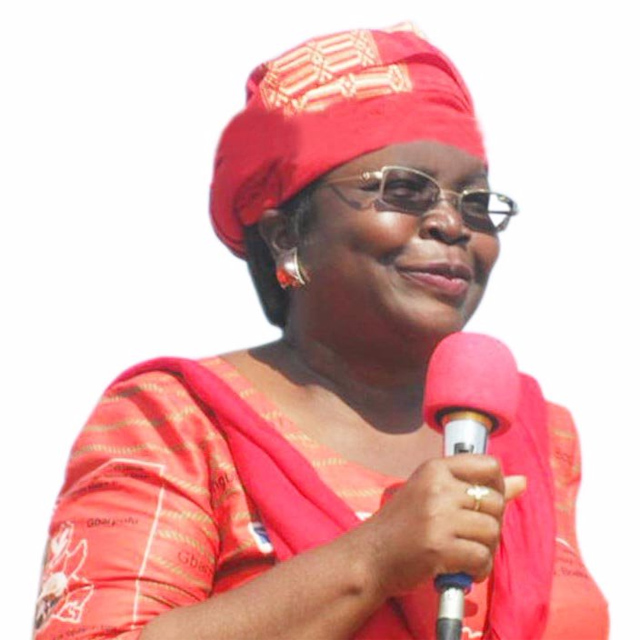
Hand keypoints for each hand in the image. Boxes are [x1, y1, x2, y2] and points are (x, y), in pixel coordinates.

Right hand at [356, 455, 525, 597]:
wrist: (369, 556)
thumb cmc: (402, 525)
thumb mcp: (433, 495)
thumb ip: (476, 487)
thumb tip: (522, 482)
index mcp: (435, 469)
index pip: (489, 465)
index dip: (497, 486)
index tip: (484, 504)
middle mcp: (437, 488)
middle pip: (496, 502)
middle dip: (491, 525)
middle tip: (470, 537)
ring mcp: (438, 517)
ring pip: (492, 531)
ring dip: (485, 549)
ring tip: (465, 554)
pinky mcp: (439, 547)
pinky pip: (482, 557)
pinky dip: (478, 569)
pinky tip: (462, 569)